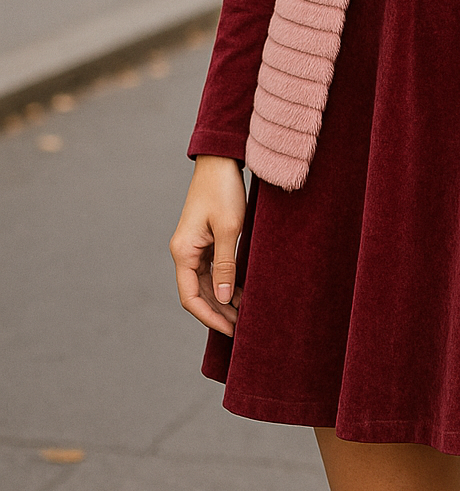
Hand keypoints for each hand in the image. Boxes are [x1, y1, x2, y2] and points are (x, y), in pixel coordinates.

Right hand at [169, 155, 246, 336]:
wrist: (221, 160)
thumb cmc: (223, 190)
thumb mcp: (228, 229)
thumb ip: (225, 265)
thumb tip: (224, 299)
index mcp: (183, 252)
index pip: (191, 297)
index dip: (209, 317)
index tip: (230, 330)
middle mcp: (184, 252)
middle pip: (198, 293)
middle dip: (218, 312)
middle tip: (241, 328)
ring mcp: (194, 246)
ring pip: (206, 283)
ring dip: (222, 299)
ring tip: (244, 314)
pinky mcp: (205, 239)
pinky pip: (212, 269)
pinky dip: (225, 283)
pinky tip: (241, 292)